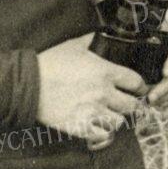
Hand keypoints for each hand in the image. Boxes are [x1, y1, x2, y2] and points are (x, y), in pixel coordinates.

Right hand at [36, 33, 147, 148]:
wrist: (28, 84)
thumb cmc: (50, 63)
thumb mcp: (74, 46)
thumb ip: (90, 40)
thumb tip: (98, 33)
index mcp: (105, 72)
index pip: (136, 82)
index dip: (140, 87)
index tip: (138, 89)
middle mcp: (103, 93)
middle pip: (132, 106)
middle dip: (131, 105)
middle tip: (127, 105)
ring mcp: (92, 111)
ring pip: (119, 122)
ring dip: (116, 119)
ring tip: (110, 116)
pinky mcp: (80, 126)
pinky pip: (102, 135)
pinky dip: (102, 133)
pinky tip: (98, 127)